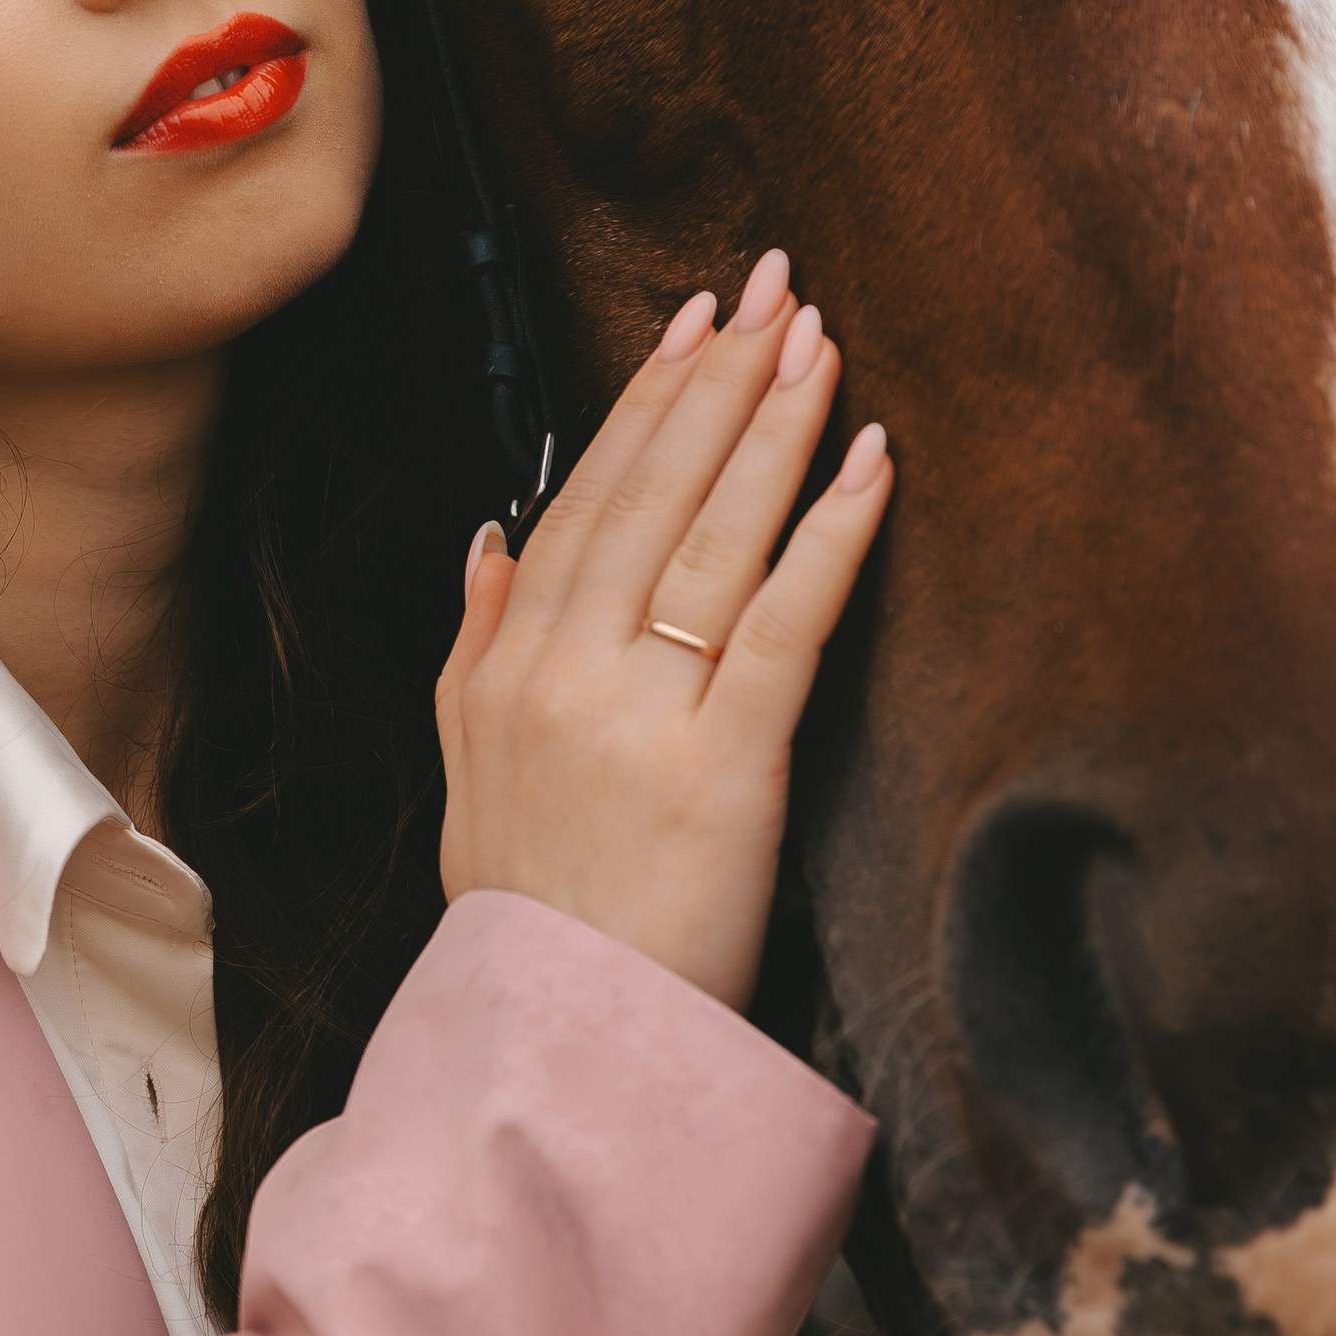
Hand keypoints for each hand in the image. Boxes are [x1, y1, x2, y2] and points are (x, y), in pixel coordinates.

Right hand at [437, 254, 891, 1007]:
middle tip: (776, 288)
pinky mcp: (722, 767)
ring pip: (715, 535)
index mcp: (505, 666)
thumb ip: (474, 646)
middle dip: (719, 378)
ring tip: (823, 343)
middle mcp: (561, 672)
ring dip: (776, 425)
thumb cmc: (529, 916)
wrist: (553, 1047)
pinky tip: (868, 461)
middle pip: (651, 492)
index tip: (696, 323)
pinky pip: (783, 623)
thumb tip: (489, 543)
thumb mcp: (467, 776)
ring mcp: (638, 714)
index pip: (585, 499)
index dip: (646, 402)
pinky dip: (829, 532)